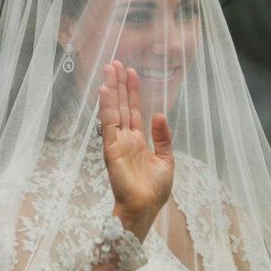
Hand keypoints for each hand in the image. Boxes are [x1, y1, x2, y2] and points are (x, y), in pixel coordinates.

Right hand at [99, 60, 173, 241]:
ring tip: (109, 68)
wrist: (145, 209)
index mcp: (138, 141)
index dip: (133, 91)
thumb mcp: (166, 160)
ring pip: (114, 110)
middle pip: (122, 105)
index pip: (134, 110)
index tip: (131, 72)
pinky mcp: (111, 149)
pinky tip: (104, 90)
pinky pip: (108, 124)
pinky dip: (106, 107)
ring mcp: (117, 142)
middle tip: (116, 62)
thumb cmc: (154, 190)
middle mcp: (126, 138)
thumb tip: (159, 114)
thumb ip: (163, 137)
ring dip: (111, 89)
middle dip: (119, 84)